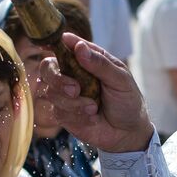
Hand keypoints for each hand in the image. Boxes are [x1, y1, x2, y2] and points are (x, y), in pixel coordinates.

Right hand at [35, 33, 153, 152]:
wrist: (128, 132)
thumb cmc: (128, 101)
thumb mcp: (121, 80)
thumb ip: (100, 63)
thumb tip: (79, 47)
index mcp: (87, 59)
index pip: (65, 46)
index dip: (55, 44)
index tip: (51, 46)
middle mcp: (72, 74)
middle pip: (47, 68)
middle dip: (57, 79)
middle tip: (75, 90)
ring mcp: (66, 94)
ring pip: (51, 92)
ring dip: (73, 103)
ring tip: (94, 109)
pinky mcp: (63, 114)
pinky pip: (58, 111)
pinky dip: (76, 116)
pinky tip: (92, 119)